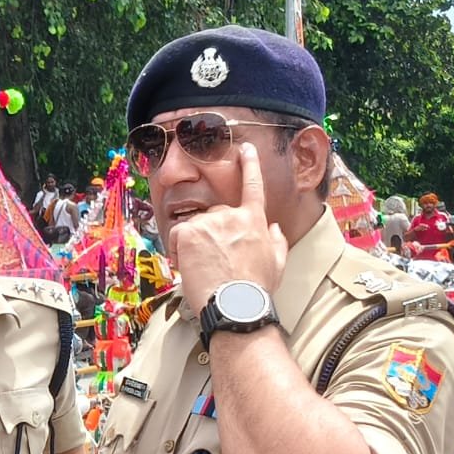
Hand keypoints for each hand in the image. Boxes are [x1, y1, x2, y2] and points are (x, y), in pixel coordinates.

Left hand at [171, 143, 286, 311]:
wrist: (236, 304)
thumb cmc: (256, 289)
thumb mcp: (277, 263)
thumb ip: (275, 241)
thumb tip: (275, 228)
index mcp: (255, 221)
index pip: (253, 186)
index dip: (250, 165)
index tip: (245, 149)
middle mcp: (232, 215)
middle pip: (214, 216)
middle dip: (210, 235)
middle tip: (212, 262)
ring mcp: (209, 222)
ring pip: (194, 227)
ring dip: (192, 245)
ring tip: (202, 269)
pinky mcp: (189, 232)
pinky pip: (176, 235)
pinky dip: (177, 250)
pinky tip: (187, 266)